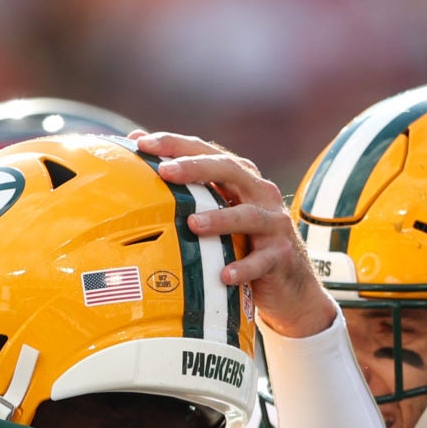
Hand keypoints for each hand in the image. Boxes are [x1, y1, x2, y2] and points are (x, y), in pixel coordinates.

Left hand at [129, 132, 333, 340]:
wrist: (289, 286)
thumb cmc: (242, 246)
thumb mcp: (217, 217)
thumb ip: (188, 199)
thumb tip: (137, 181)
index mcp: (240, 180)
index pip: (206, 152)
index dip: (175, 144)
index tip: (141, 141)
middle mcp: (260, 195)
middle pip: (229, 171)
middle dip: (195, 168)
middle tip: (164, 171)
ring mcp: (273, 225)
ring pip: (247, 216)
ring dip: (219, 218)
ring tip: (193, 224)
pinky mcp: (281, 256)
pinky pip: (261, 261)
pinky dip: (243, 267)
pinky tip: (224, 275)